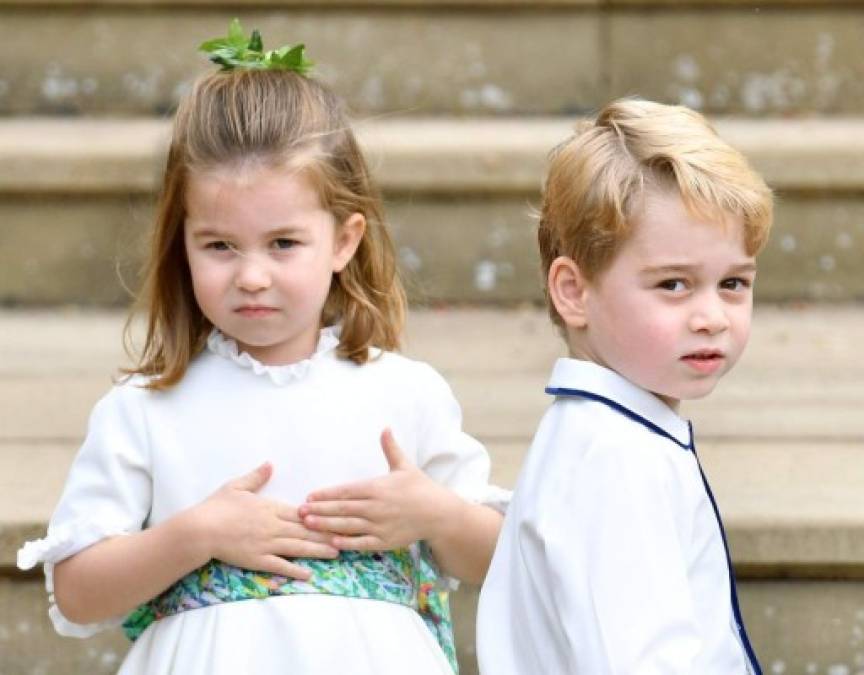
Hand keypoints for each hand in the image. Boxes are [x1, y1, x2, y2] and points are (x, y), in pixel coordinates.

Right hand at [191, 462, 338, 579]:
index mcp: (270, 508)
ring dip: (318, 551)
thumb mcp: (237, 486)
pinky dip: (295, 570)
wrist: (200, 530)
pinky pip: (280, 566)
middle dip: (327, 534)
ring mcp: (267, 544)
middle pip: (305, 531)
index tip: (336, 516)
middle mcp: (273, 526)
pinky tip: (309, 574)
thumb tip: (270, 464)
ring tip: (336, 553)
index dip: (320, 516)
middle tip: (347, 536)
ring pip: (298, 548)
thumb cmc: (216, 506)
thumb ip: (257, 476)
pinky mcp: (258, 560)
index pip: (301, 513)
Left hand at [300, 429, 456, 550]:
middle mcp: (375, 507)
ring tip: (308, 524)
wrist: (438, 513)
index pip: (346, 491)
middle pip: (342, 508)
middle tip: (299, 511)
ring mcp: (379, 525)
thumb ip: (391, 448)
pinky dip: (346, 543)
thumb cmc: (420, 488)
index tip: (310, 495)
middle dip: (319, 510)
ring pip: (347, 525)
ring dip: (326, 525)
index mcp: (377, 487)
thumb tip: (385, 427)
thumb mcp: (404, 466)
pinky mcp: (385, 541)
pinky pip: (361, 543)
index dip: (326, 494)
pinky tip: (331, 542)